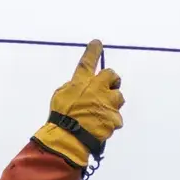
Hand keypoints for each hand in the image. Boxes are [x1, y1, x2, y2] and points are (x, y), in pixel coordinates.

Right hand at [33, 40, 123, 171]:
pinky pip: (117, 117)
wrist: (69, 136)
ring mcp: (108, 103)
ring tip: (101, 112)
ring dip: (113, 102)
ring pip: (119, 97)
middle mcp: (97, 88)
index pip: (88, 61)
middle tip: (107, 89)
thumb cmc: (61, 117)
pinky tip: (100, 126)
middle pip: (113, 75)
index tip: (97, 43)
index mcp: (81, 82)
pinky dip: (110, 121)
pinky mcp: (115, 118)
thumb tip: (81, 87)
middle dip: (113, 81)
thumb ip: (73, 87)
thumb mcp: (60, 96)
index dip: (93, 51)